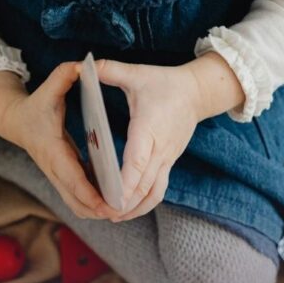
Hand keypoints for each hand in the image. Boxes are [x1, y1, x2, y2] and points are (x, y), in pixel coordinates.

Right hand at [0, 62, 119, 219]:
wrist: (16, 121)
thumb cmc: (36, 105)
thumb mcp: (49, 88)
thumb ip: (64, 75)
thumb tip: (81, 65)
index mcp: (52, 149)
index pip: (70, 176)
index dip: (87, 192)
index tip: (105, 203)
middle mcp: (53, 168)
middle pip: (75, 199)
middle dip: (96, 209)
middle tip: (121, 212)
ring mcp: (57, 176)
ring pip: (76, 204)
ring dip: (95, 211)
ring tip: (121, 211)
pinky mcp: (63, 179)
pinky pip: (78, 198)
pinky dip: (93, 204)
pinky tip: (114, 203)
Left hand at [93, 58, 205, 220]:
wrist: (198, 93)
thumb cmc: (166, 84)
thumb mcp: (138, 73)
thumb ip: (111, 71)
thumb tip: (85, 65)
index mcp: (150, 127)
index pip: (138, 160)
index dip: (126, 181)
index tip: (114, 197)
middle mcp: (161, 148)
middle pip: (145, 183)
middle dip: (126, 201)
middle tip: (105, 214)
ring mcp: (167, 158)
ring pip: (154, 191)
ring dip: (136, 207)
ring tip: (114, 217)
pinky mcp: (169, 162)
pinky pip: (158, 188)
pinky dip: (144, 202)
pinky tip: (128, 209)